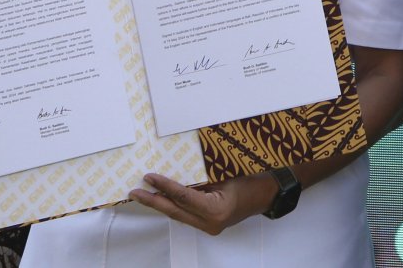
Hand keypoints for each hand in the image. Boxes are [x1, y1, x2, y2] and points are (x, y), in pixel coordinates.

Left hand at [129, 171, 276, 234]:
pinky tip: (164, 199)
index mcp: (215, 210)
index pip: (183, 197)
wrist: (267, 195)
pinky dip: (174, 206)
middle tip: (135, 192)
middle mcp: (210, 223)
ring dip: (161, 204)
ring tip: (144, 194)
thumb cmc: (250, 181)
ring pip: (179, 215)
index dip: (164, 187)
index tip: (149, 177)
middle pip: (175, 211)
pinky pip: (187, 215)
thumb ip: (201, 180)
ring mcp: (209, 227)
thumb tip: (176, 177)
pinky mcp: (209, 225)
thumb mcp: (225, 176)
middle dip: (153, 201)